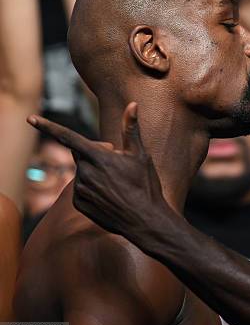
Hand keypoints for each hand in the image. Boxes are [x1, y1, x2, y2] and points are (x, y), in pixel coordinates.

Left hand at [27, 103, 173, 241]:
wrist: (144, 220)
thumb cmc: (145, 185)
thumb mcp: (140, 155)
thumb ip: (131, 129)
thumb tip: (132, 104)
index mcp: (99, 157)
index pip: (69, 136)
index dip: (48, 126)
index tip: (30, 118)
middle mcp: (85, 173)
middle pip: (82, 153)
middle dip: (96, 153)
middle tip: (118, 163)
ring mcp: (80, 190)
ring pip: (83, 172)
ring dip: (95, 172)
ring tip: (117, 184)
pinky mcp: (79, 204)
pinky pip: (81, 189)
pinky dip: (93, 188)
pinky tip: (110, 195)